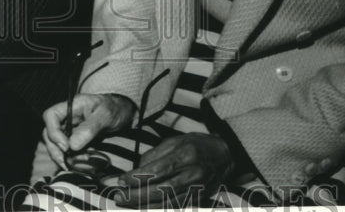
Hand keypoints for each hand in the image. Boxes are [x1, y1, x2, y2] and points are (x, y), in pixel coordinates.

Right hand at [42, 93, 135, 169]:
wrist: (123, 112)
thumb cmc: (114, 108)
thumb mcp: (106, 115)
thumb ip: (89, 128)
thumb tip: (72, 145)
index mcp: (71, 106)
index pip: (50, 115)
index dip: (53, 132)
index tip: (66, 146)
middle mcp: (67, 118)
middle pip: (49, 133)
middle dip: (55, 149)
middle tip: (67, 161)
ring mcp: (70, 129)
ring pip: (55, 144)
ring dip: (61, 156)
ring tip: (73, 165)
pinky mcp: (76, 140)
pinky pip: (66, 150)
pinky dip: (69, 159)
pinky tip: (77, 164)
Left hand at [102, 133, 233, 207]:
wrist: (225, 155)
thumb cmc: (197, 145)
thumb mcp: (176, 140)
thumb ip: (155, 154)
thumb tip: (137, 168)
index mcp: (185, 155)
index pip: (156, 169)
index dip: (137, 177)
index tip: (120, 180)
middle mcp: (191, 173)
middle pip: (160, 189)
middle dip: (136, 195)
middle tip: (119, 196)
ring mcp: (196, 188)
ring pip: (166, 202)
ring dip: (143, 205)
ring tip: (126, 202)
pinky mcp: (197, 198)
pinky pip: (174, 207)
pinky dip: (158, 208)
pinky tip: (144, 207)